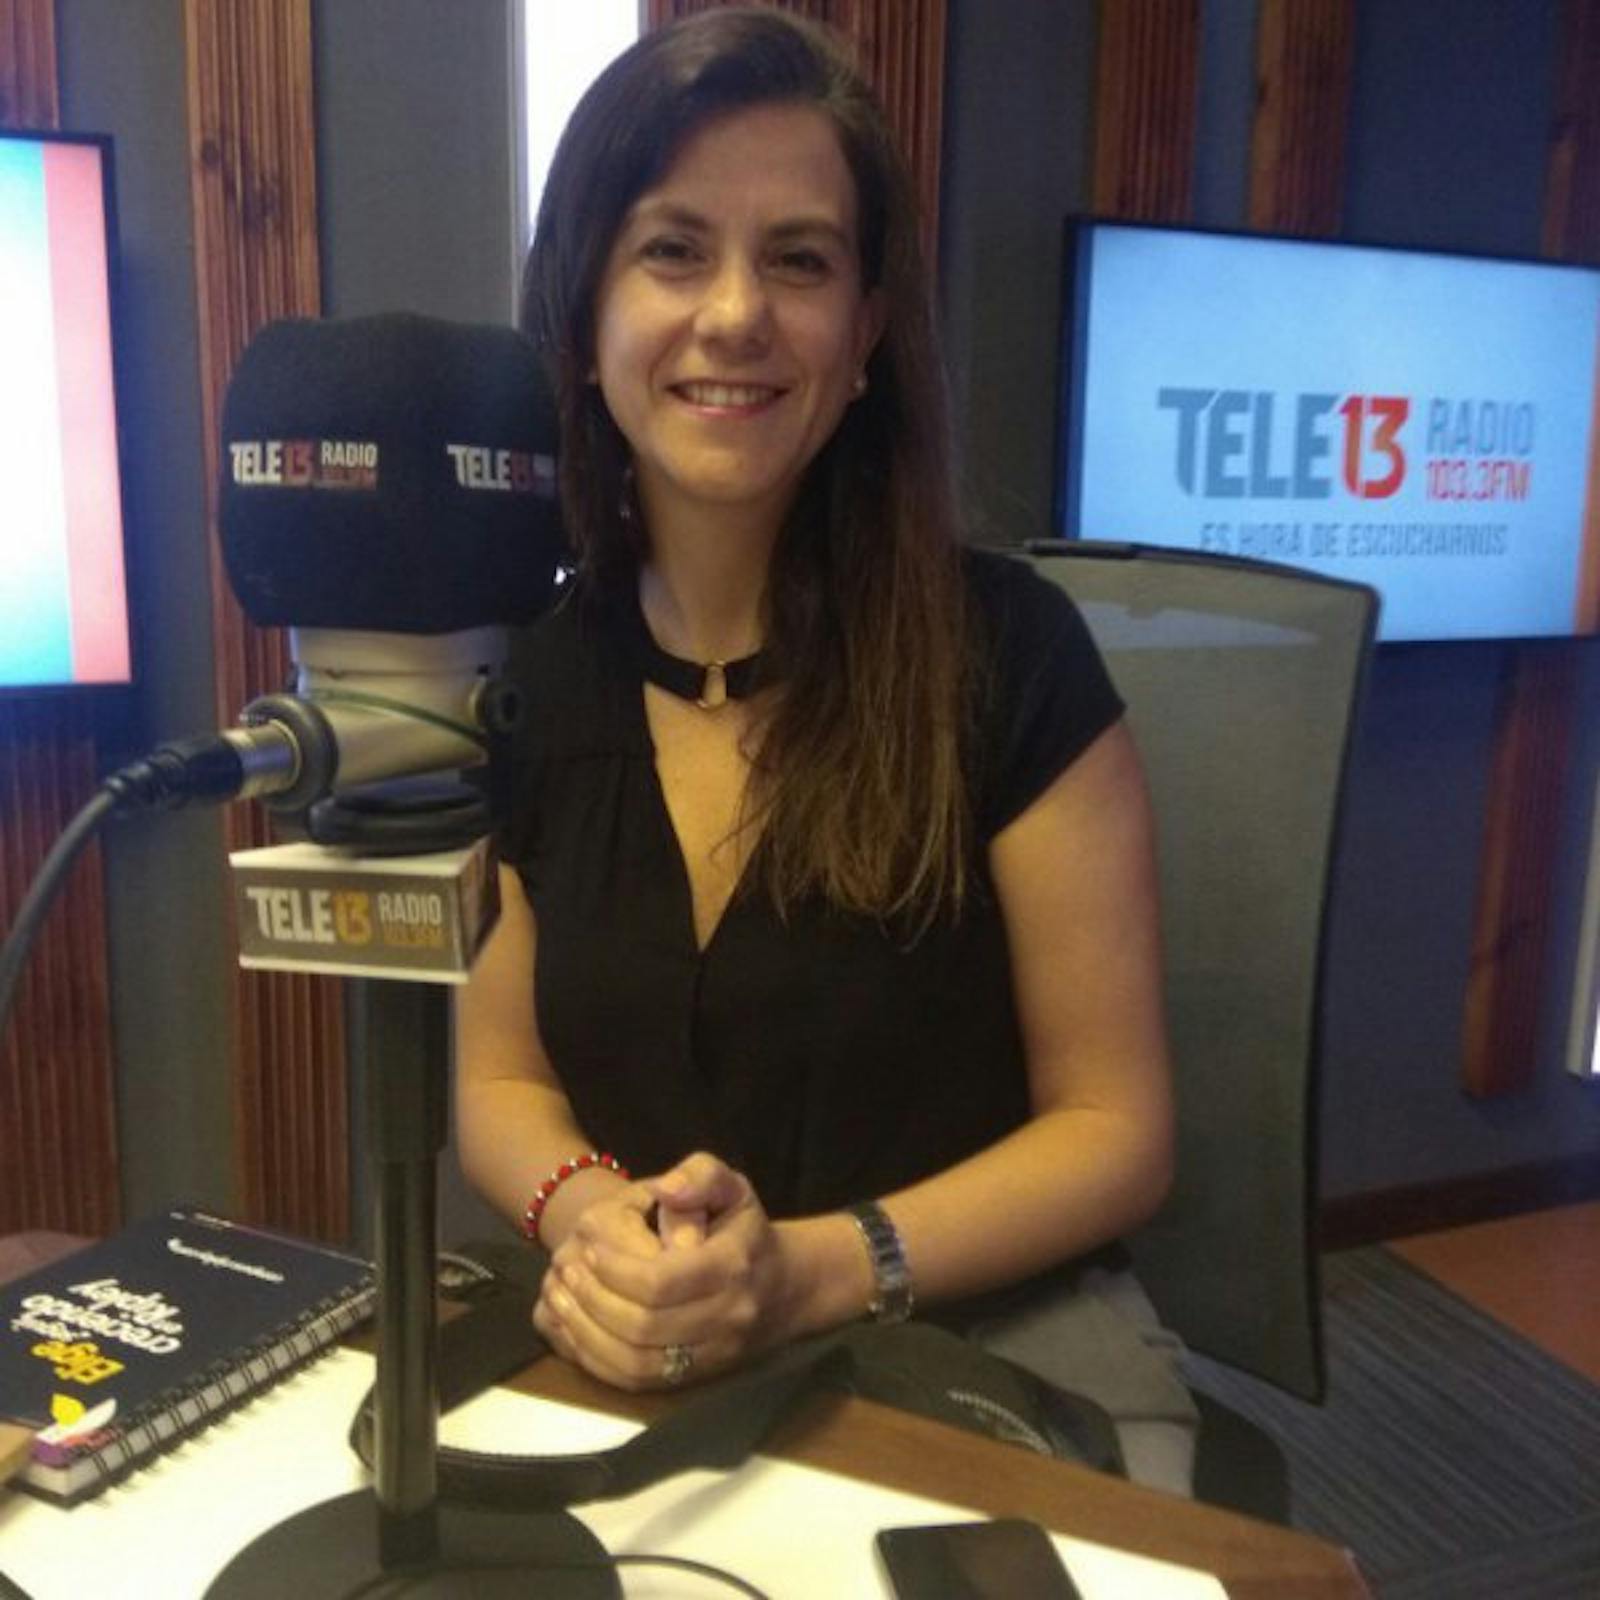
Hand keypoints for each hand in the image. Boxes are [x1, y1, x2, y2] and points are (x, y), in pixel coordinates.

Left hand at [534, 1151, 790, 1390]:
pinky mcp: (696, 1380)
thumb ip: (699, 1175)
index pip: (662, 1281)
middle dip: (595, 1300)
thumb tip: (666, 1189)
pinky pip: (638, 1383)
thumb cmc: (744, 1230)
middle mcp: (727, 1318)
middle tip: (568, 1273)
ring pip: (637, 1363)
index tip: (589, 1248)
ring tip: (564, 1300)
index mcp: (733, 1266)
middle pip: (644, 1325)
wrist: (785, 1290)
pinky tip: (577, 1331)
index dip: (616, 1269)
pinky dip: (599, 1361)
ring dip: (589, 1334)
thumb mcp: (731, 1186)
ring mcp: (713, 1356)